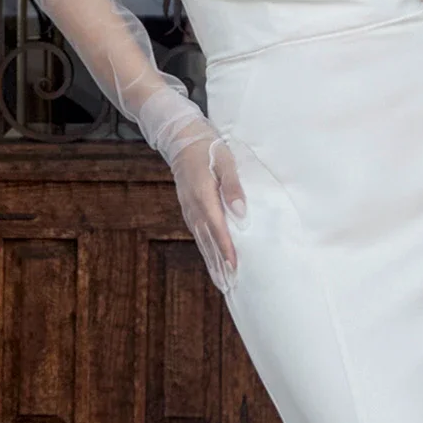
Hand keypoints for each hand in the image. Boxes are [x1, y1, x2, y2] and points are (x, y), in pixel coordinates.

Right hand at [171, 134, 246, 291]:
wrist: (182, 138)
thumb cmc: (209, 147)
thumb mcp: (226, 161)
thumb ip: (233, 187)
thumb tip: (240, 212)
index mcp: (203, 195)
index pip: (217, 228)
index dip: (226, 249)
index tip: (234, 266)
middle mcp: (193, 206)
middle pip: (207, 240)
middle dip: (218, 263)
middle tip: (229, 285)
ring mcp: (188, 208)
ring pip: (201, 239)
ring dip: (211, 260)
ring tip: (222, 280)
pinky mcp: (188, 207)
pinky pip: (198, 233)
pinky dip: (205, 248)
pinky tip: (212, 258)